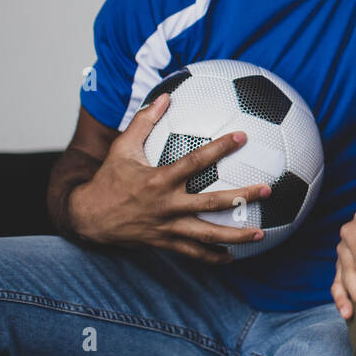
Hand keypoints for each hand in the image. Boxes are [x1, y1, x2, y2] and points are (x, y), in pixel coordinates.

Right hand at [67, 93, 269, 263]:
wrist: (87, 217)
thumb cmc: (109, 178)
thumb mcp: (122, 147)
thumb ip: (144, 121)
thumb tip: (164, 96)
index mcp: (159, 180)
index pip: (195, 162)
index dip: (219, 148)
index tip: (242, 136)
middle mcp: (166, 206)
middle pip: (210, 203)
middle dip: (240, 197)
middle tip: (267, 190)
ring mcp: (166, 228)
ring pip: (206, 235)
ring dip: (235, 235)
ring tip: (261, 233)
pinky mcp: (164, 243)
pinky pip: (192, 254)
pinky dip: (212, 258)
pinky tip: (233, 258)